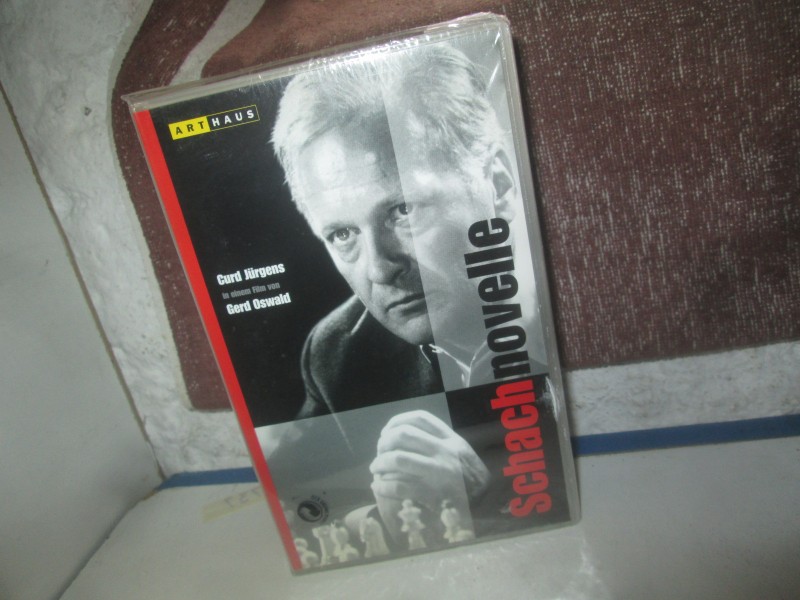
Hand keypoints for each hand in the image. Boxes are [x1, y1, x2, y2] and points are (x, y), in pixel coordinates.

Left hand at [369, 410, 488, 541]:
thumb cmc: (471, 480)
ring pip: (398, 459)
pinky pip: (399, 487)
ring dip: (380, 463)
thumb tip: (405, 436)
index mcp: (451, 440)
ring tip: (376, 469)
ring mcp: (439, 473)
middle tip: (379, 451)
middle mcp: (445, 452)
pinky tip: (378, 487)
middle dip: (384, 442)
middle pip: (404, 435)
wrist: (488, 508)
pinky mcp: (432, 495)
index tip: (387, 431)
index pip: (420, 418)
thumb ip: (440, 443)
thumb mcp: (462, 454)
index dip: (397, 421)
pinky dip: (383, 486)